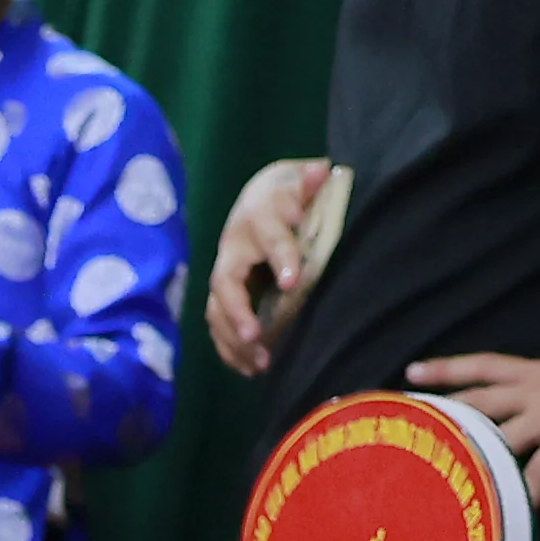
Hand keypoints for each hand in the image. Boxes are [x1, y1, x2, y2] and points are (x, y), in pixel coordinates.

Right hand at [206, 156, 350, 378]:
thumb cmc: (287, 193)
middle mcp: (232, 250)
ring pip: (217, 311)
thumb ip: (310, 181)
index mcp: (256, 220)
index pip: (270, 238)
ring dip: (234, 340)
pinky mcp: (224, 297)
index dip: (280, 258)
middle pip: (225, 283)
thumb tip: (322, 171)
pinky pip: (218, 326)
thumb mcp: (299, 180)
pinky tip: (249, 369)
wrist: (260, 200)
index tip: (293, 281)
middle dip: (238, 311)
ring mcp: (224, 275)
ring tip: (260, 363)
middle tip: (255, 336)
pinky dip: (229, 350)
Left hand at [412, 319, 539, 494]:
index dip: (448, 369)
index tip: (414, 371)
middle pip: (475, 402)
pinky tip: (516, 519)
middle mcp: (535, 391)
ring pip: (497, 438)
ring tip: (442, 485)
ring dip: (473, 461)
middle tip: (403, 425)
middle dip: (439, 414)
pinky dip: (530, 495)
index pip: (484, 367)